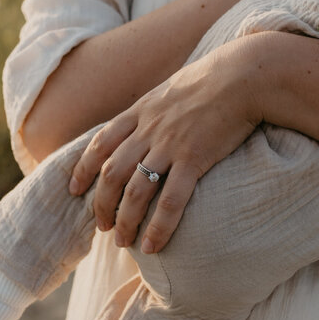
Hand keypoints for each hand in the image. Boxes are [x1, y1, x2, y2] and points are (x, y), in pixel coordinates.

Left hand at [68, 38, 265, 253]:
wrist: (243, 75)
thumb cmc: (215, 79)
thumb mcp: (172, 88)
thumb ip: (157, 107)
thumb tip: (151, 118)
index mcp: (140, 111)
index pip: (100, 143)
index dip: (83, 168)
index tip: (75, 189)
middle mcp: (148, 129)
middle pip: (111, 173)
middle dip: (101, 203)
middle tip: (102, 226)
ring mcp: (169, 145)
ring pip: (135, 191)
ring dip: (125, 221)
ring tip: (123, 241)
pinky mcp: (194, 159)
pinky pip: (171, 200)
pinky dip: (159, 226)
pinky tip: (153, 245)